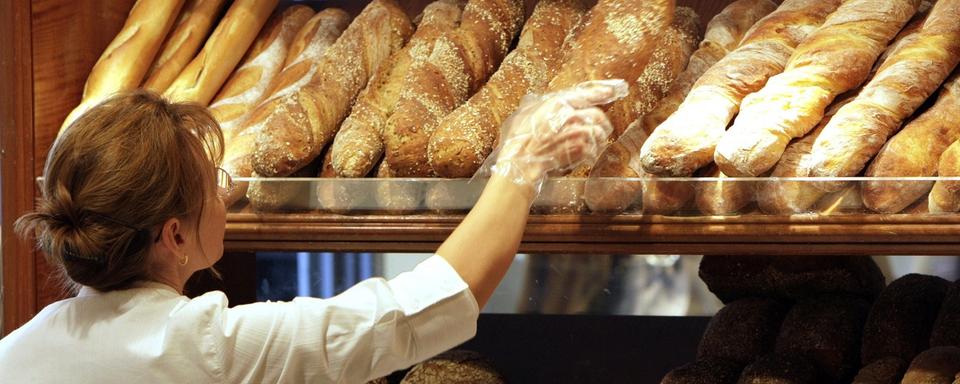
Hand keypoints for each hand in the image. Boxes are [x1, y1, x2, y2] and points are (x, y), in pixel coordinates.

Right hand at [475, 79, 627, 193]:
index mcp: (557, 103)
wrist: (521, 162)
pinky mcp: (581, 150)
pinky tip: (584, 157)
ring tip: (590, 147)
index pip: (585, 94)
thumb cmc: (519, 141)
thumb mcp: (524, 114)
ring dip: (598, 141)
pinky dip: (591, 155)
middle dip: (601, 124)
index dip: (602, 92)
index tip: (616, 91)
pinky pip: (594, 150)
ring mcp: (578, 133)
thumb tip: (540, 102)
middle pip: (598, 115)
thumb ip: (537, 106)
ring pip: (599, 134)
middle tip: (601, 130)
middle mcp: (571, 115)